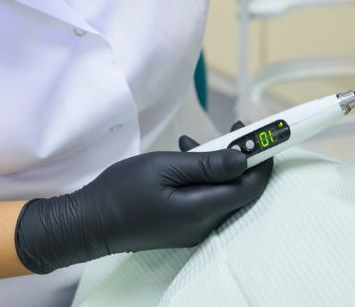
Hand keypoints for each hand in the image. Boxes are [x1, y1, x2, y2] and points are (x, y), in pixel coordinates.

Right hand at [14, 138, 272, 273]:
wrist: (90, 222)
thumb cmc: (123, 191)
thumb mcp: (164, 168)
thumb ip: (206, 165)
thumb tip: (243, 159)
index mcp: (202, 210)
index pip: (250, 187)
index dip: (263, 159)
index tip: (265, 132)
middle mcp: (204, 224)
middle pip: (240, 189)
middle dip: (241, 156)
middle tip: (233, 127)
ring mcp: (193, 227)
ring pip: (222, 191)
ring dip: (217, 163)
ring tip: (193, 142)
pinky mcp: (182, 225)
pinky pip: (206, 197)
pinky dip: (203, 175)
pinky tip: (184, 156)